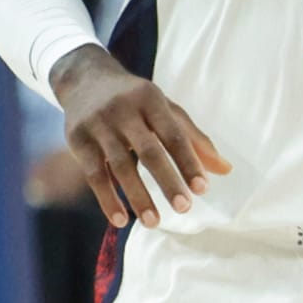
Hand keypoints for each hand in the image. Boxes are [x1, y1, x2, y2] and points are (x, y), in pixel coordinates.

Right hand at [52, 43, 229, 230]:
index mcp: (150, 99)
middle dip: (168, 181)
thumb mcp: (165, 110)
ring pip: (120, 166)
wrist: (84, 79)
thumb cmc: (135, 101)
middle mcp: (124, 109)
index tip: (202, 189)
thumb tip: (225, 170)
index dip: (189, 162)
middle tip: (184, 208)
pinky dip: (107, 199)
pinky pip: (94, 174)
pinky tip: (120, 220)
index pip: (173, 134)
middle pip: (149, 151)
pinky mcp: (77, 139)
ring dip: (138, 197)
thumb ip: (193, 140)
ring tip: (154, 223)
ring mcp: (98, 124)